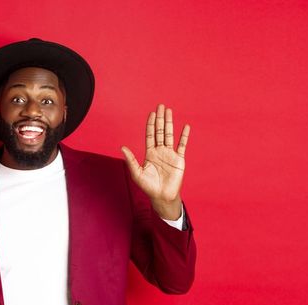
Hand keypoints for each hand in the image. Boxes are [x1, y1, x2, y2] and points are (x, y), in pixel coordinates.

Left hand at [121, 104, 189, 219]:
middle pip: (160, 131)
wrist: (162, 196)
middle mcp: (160, 151)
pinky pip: (182, 145)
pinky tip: (185, 127)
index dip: (150, 124)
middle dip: (160, 119)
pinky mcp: (179, 159)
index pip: (150, 135)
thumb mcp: (137, 173)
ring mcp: (170, 154)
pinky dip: (184, 136)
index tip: (152, 113)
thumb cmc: (148, 186)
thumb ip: (131, 160)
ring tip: (170, 111)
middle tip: (161, 106)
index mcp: (149, 153)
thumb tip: (122, 147)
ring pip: (170, 135)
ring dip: (170, 123)